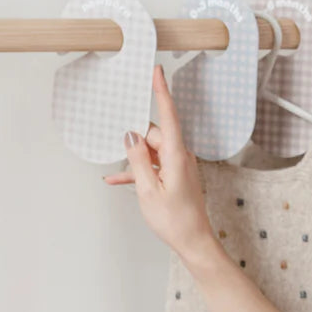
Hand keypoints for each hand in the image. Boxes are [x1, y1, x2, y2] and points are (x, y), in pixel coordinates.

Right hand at [104, 66, 215, 261]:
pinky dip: (138, 171)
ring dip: (134, 160)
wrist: (194, 242)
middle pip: (154, 135)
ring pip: (151, 151)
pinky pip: (153, 166)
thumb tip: (130, 134)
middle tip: (125, 158)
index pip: (168, 115)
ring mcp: (179, 166)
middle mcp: (180, 156)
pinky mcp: (176, 176)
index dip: (162, 91)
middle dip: (136, 141)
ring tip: (120, 175)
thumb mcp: (148, 189)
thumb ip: (136, 159)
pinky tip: (117, 180)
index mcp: (176, 155)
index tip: (157, 70)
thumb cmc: (174, 220)